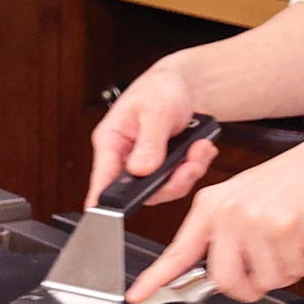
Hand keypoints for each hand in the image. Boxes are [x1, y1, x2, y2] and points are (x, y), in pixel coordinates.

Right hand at [88, 57, 218, 206]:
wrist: (184, 85)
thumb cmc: (161, 88)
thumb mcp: (156, 110)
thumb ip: (149, 142)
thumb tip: (140, 170)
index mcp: (111, 140)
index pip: (102, 176)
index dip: (102, 201)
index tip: (106, 218)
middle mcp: (125, 157)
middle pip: (140, 190)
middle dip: (171, 181)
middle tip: (189, 164)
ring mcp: (144, 165)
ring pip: (164, 188)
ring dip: (187, 172)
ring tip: (199, 149)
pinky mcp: (162, 169)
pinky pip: (179, 181)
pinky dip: (195, 167)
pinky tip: (201, 149)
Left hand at [129, 135, 303, 303]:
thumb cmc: (294, 182)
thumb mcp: (245, 199)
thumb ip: (226, 234)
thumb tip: (219, 275)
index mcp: (211, 205)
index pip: (177, 250)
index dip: (155, 278)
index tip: (135, 295)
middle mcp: (227, 213)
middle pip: (224, 281)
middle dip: (250, 288)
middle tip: (269, 273)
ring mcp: (254, 221)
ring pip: (264, 281)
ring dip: (287, 270)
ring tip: (295, 242)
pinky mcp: (283, 229)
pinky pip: (294, 271)